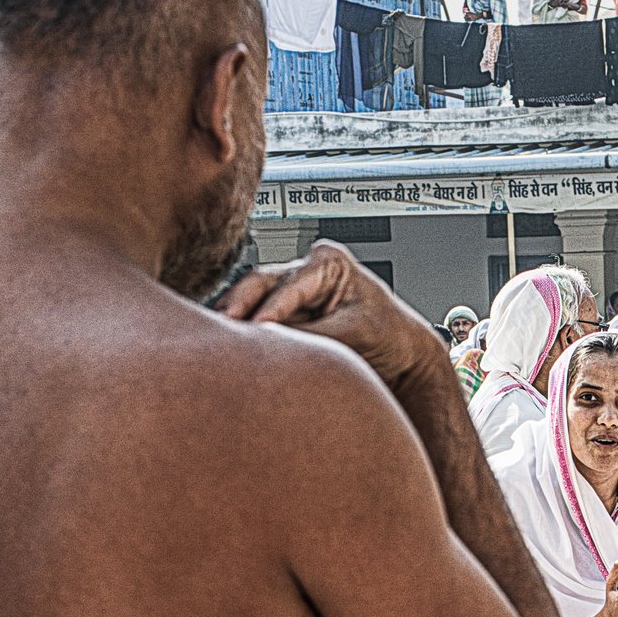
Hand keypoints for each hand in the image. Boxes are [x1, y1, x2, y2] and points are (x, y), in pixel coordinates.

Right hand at [215, 241, 436, 387]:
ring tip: (215, 340)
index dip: (270, 310)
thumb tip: (277, 345)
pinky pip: (255, 319)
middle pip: (259, 284)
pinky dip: (241, 332)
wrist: (403, 354)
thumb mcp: (355, 335)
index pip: (288, 285)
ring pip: (250, 300)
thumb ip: (316, 337)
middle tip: (219, 330)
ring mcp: (290, 291)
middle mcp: (304, 270)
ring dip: (232, 319)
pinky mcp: (283, 315)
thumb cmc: (390, 336)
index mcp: (328, 262)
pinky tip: (225, 346)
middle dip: (236, 307)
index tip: (255, 330)